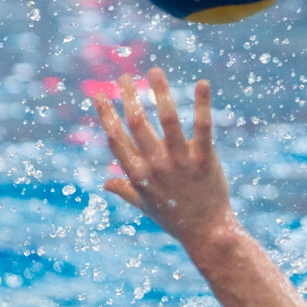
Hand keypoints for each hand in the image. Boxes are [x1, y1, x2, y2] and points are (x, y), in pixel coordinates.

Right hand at [94, 68, 235, 246]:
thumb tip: (104, 182)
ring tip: (155, 71)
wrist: (207, 234)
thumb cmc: (175, 219)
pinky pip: (203, 127)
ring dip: (160, 91)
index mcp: (138, 175)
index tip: (99, 95)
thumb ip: (124, 190)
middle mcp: (155, 165)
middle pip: (136, 123)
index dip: (105, 115)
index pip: (116, 139)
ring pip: (167, 119)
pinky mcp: (205, 159)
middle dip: (127, 96)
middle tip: (124, 76)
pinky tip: (202, 82)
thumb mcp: (145, 206)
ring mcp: (180, 161)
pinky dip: (202, 103)